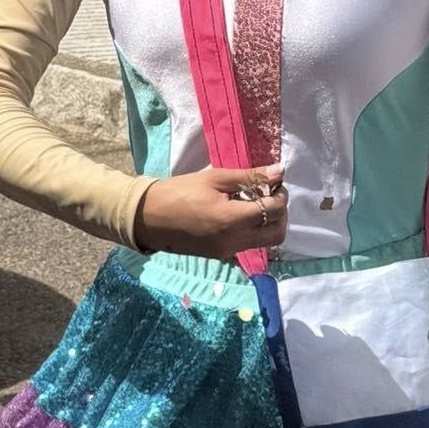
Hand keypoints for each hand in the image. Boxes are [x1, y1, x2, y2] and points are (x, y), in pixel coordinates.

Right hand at [135, 164, 286, 261]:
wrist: (148, 217)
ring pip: (265, 242)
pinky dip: (252, 230)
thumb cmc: (179, 192)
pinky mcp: (221, 256)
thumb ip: (249, 177)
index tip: (272, 182)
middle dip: (280, 213)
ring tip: (251, 203)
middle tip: (268, 194)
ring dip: (268, 223)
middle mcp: (235, 241)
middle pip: (277, 233)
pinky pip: (248, 244)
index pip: (274, 210)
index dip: (280, 194)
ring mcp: (228, 252)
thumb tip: (279, 171)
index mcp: (232, 220)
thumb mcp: (214, 178)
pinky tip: (237, 214)